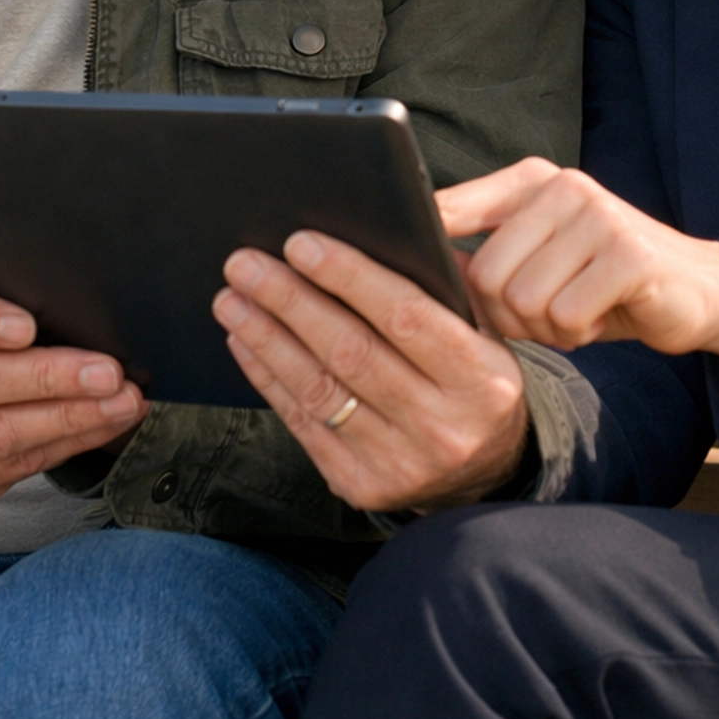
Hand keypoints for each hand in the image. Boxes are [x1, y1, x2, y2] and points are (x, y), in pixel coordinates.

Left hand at [212, 233, 528, 513]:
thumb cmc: (474, 384)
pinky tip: (247, 344)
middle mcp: (441, 424)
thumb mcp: (485, 333)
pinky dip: (270, 379)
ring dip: (267, 339)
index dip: (349, 277)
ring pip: (319, 390)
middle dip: (290, 302)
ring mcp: (400, 462)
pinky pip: (304, 424)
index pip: (406, 316)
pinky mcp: (361, 485)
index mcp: (480, 376)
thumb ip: (443, 288)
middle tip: (246, 264)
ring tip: (232, 300)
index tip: (301, 244)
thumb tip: (377, 233)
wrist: (485, 475)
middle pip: (351, 352)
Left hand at [440, 160, 718, 379]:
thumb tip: (413, 270)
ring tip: (574, 311)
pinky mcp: (628, 253)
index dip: (423, 250)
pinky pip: (566, 315)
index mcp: (528, 180)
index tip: (402, 275)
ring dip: (545, 327)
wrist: (696, 288)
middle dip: (506, 316)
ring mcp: (598, 215)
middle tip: (542, 315)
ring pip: (524, 300)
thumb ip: (486, 252)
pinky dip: (576, 333)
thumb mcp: (539, 253)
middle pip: (485, 275)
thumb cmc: (600, 278)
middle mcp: (562, 185)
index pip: (449, 209)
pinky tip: (598, 317)